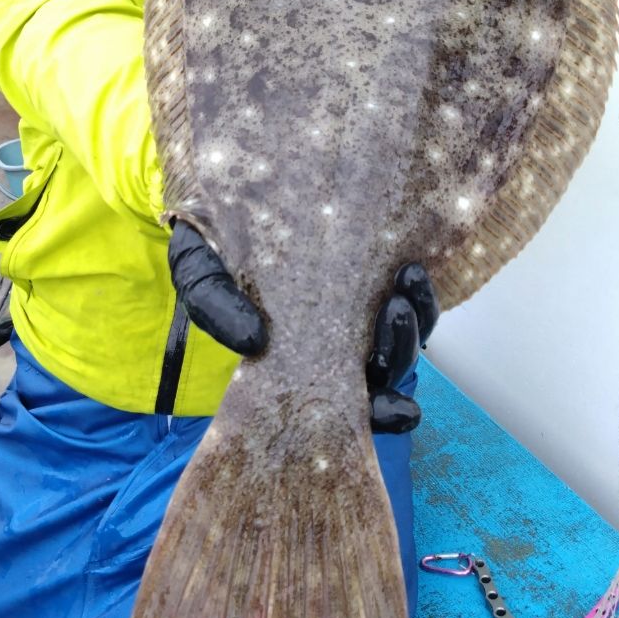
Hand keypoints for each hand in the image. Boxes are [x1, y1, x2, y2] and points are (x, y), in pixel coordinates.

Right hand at [168, 223, 438, 434]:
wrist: (218, 205)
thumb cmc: (211, 248)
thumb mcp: (200, 273)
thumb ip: (213, 306)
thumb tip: (252, 341)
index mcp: (297, 362)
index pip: (348, 402)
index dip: (381, 413)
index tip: (403, 412)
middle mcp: (334, 345)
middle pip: (386, 368)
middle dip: (397, 350)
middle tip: (394, 314)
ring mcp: (358, 312)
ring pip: (404, 336)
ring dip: (414, 320)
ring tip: (405, 286)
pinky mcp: (376, 277)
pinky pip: (412, 299)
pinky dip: (419, 294)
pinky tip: (412, 271)